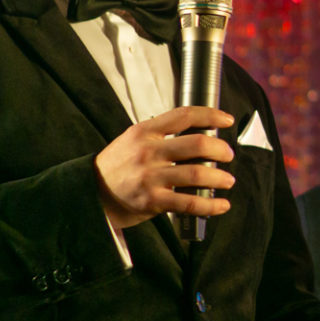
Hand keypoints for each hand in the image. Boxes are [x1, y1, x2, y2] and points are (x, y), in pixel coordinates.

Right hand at [95, 106, 235, 229]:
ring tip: (228, 180)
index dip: (211, 115)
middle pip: (197, 144)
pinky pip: (189, 203)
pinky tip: (221, 204)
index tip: (226, 120)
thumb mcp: (133, 139)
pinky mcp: (152, 201)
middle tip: (228, 154)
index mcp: (145, 131)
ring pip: (197, 174)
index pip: (184, 115)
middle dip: (220, 149)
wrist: (91, 193)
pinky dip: (210, 205)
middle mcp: (148, 152)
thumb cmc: (119, 165)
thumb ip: (161, 133)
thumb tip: (200, 130)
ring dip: (220, 177)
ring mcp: (150, 177)